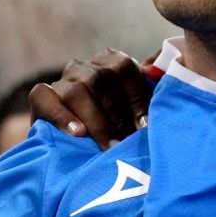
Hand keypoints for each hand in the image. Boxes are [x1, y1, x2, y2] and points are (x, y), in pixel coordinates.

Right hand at [29, 50, 153, 147]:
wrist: (70, 152)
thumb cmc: (113, 132)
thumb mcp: (134, 117)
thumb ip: (151, 98)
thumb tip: (176, 81)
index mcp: (109, 64)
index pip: (124, 68)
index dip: (136, 97)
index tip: (146, 127)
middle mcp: (85, 67)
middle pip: (101, 79)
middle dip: (117, 114)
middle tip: (127, 143)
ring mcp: (62, 81)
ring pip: (77, 90)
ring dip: (96, 121)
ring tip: (108, 145)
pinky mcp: (40, 97)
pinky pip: (46, 97)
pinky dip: (63, 116)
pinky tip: (78, 134)